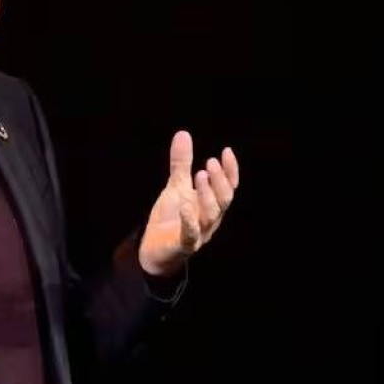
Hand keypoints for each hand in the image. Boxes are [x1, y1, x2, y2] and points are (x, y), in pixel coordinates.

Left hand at [138, 131, 239, 276]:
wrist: (154, 250)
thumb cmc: (171, 217)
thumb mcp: (176, 187)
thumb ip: (181, 164)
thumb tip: (183, 133)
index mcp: (212, 205)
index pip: (228, 187)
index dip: (230, 170)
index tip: (225, 151)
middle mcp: (210, 219)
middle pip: (223, 200)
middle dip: (219, 181)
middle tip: (210, 163)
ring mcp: (199, 233)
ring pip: (211, 215)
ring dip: (207, 195)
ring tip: (199, 175)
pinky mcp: (183, 245)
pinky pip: (190, 234)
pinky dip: (188, 219)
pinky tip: (183, 204)